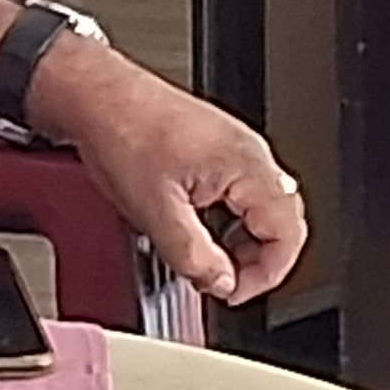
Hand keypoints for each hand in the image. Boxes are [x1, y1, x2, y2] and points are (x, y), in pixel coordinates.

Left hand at [28, 38, 311, 306]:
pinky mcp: (223, 148)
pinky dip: (233, 221)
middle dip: (257, 261)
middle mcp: (253, 155)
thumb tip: (220, 283)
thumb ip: (193, 255)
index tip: (232, 292)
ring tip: (208, 259)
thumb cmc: (125, 136)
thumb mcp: (155, 212)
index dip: (265, 274)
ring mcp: (240, 148)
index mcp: (248, 168)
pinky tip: (202, 230)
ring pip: (267, 208)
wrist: (100, 98)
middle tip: (222, 281)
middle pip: (285, 222)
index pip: (288, 234)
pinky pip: (247, 192)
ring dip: (244, 242)